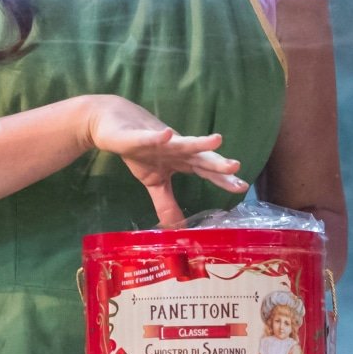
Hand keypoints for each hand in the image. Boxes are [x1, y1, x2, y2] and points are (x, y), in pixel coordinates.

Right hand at [82, 94, 247, 226]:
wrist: (110, 123)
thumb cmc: (138, 150)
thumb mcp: (153, 183)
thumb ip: (167, 204)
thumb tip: (179, 230)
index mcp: (181, 161)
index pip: (206, 171)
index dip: (223, 178)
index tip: (242, 187)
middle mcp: (176, 149)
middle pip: (200, 157)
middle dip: (217, 163)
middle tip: (235, 167)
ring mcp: (159, 141)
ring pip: (182, 142)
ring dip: (199, 143)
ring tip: (216, 140)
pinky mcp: (137, 135)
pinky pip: (148, 138)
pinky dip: (157, 138)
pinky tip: (165, 135)